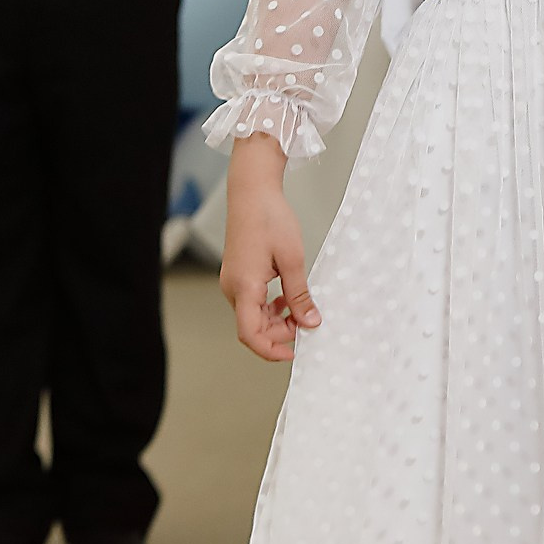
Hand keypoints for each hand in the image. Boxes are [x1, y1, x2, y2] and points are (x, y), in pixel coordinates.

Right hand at [220, 137, 318, 361]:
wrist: (251, 191)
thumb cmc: (268, 218)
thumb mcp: (292, 259)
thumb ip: (299, 294)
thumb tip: (310, 322)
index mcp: (244, 287)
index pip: (251, 334)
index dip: (272, 350)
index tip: (294, 352)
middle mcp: (233, 288)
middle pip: (252, 327)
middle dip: (280, 332)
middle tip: (307, 323)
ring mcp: (233, 281)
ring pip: (252, 316)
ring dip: (276, 319)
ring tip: (300, 309)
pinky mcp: (237, 274)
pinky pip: (252, 301)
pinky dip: (270, 306)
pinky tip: (287, 296)